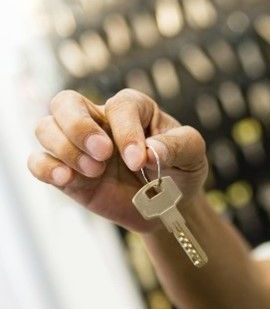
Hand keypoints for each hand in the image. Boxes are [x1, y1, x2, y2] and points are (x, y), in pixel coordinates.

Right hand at [28, 89, 208, 232]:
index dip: (127, 132)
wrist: (170, 205)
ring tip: (94, 170)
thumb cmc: (182, 170)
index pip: (120, 106)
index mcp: (134, 109)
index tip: (139, 161)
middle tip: (103, 153)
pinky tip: (66, 178)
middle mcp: (101, 122)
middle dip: (79, 127)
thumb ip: (177, 146)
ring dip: (65, 149)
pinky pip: (38, 162)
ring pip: (45, 128)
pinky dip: (46, 168)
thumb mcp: (193, 154)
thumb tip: (149, 150)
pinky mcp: (69, 173)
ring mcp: (80, 147)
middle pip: (66, 102)